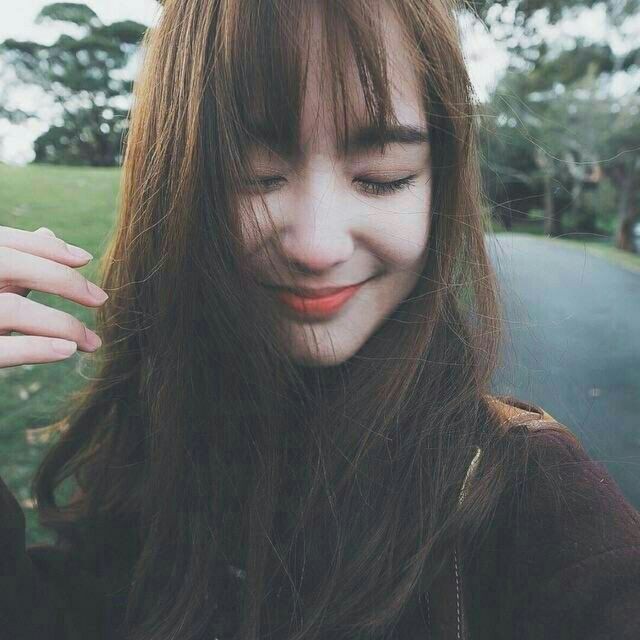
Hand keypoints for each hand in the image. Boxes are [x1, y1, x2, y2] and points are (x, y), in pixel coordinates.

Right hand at [0, 225, 107, 367]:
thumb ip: (14, 268)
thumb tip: (50, 234)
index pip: (1, 242)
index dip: (43, 248)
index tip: (84, 259)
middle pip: (6, 264)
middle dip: (60, 279)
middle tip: (100, 298)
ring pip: (11, 308)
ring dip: (61, 324)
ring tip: (91, 341)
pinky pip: (0, 350)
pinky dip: (37, 348)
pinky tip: (67, 350)